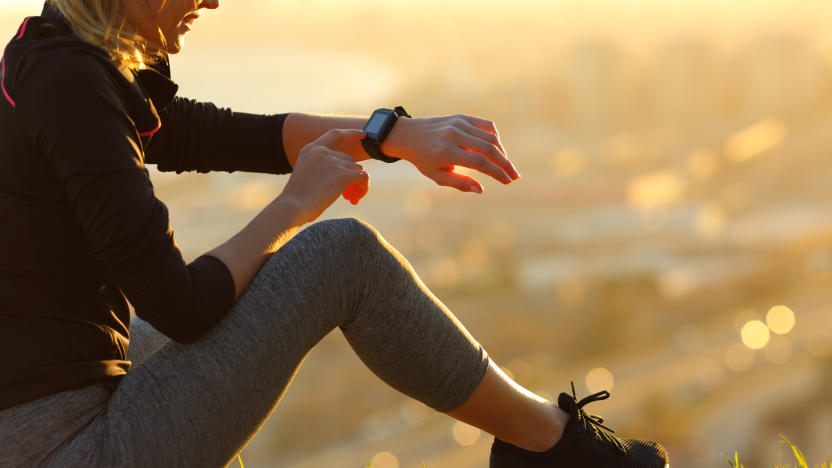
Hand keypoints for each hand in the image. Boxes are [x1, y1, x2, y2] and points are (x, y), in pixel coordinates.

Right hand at [279, 129, 368, 223]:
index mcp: (311, 150)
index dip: (351, 133)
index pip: (335, 135)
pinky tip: (355, 200)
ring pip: (357, 169)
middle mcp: (323, 152)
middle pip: (349, 160)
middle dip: (349, 176)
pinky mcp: (344, 174)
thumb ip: (321, 167)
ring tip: (349, 199)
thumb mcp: (305, 174)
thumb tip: (350, 172)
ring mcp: (334, 161)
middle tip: (345, 195)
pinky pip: (363, 177)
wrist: (291, 208)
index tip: (363, 134)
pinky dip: (363, 188)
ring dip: (355, 185)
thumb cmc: (296, 199)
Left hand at [382, 114, 519, 192]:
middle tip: (514, 176)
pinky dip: (495, 137)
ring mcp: (459, 123)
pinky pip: (486, 125)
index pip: (480, 162)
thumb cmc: (424, 159)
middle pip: (489, 148)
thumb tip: (481, 189)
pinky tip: (497, 149)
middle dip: (505, 164)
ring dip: (502, 152)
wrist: (409, 135)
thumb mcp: (437, 176)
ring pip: (491, 136)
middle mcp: (454, 135)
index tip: (507, 182)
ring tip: (506, 165)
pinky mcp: (462, 117)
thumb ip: (459, 183)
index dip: (497, 172)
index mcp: (447, 152)